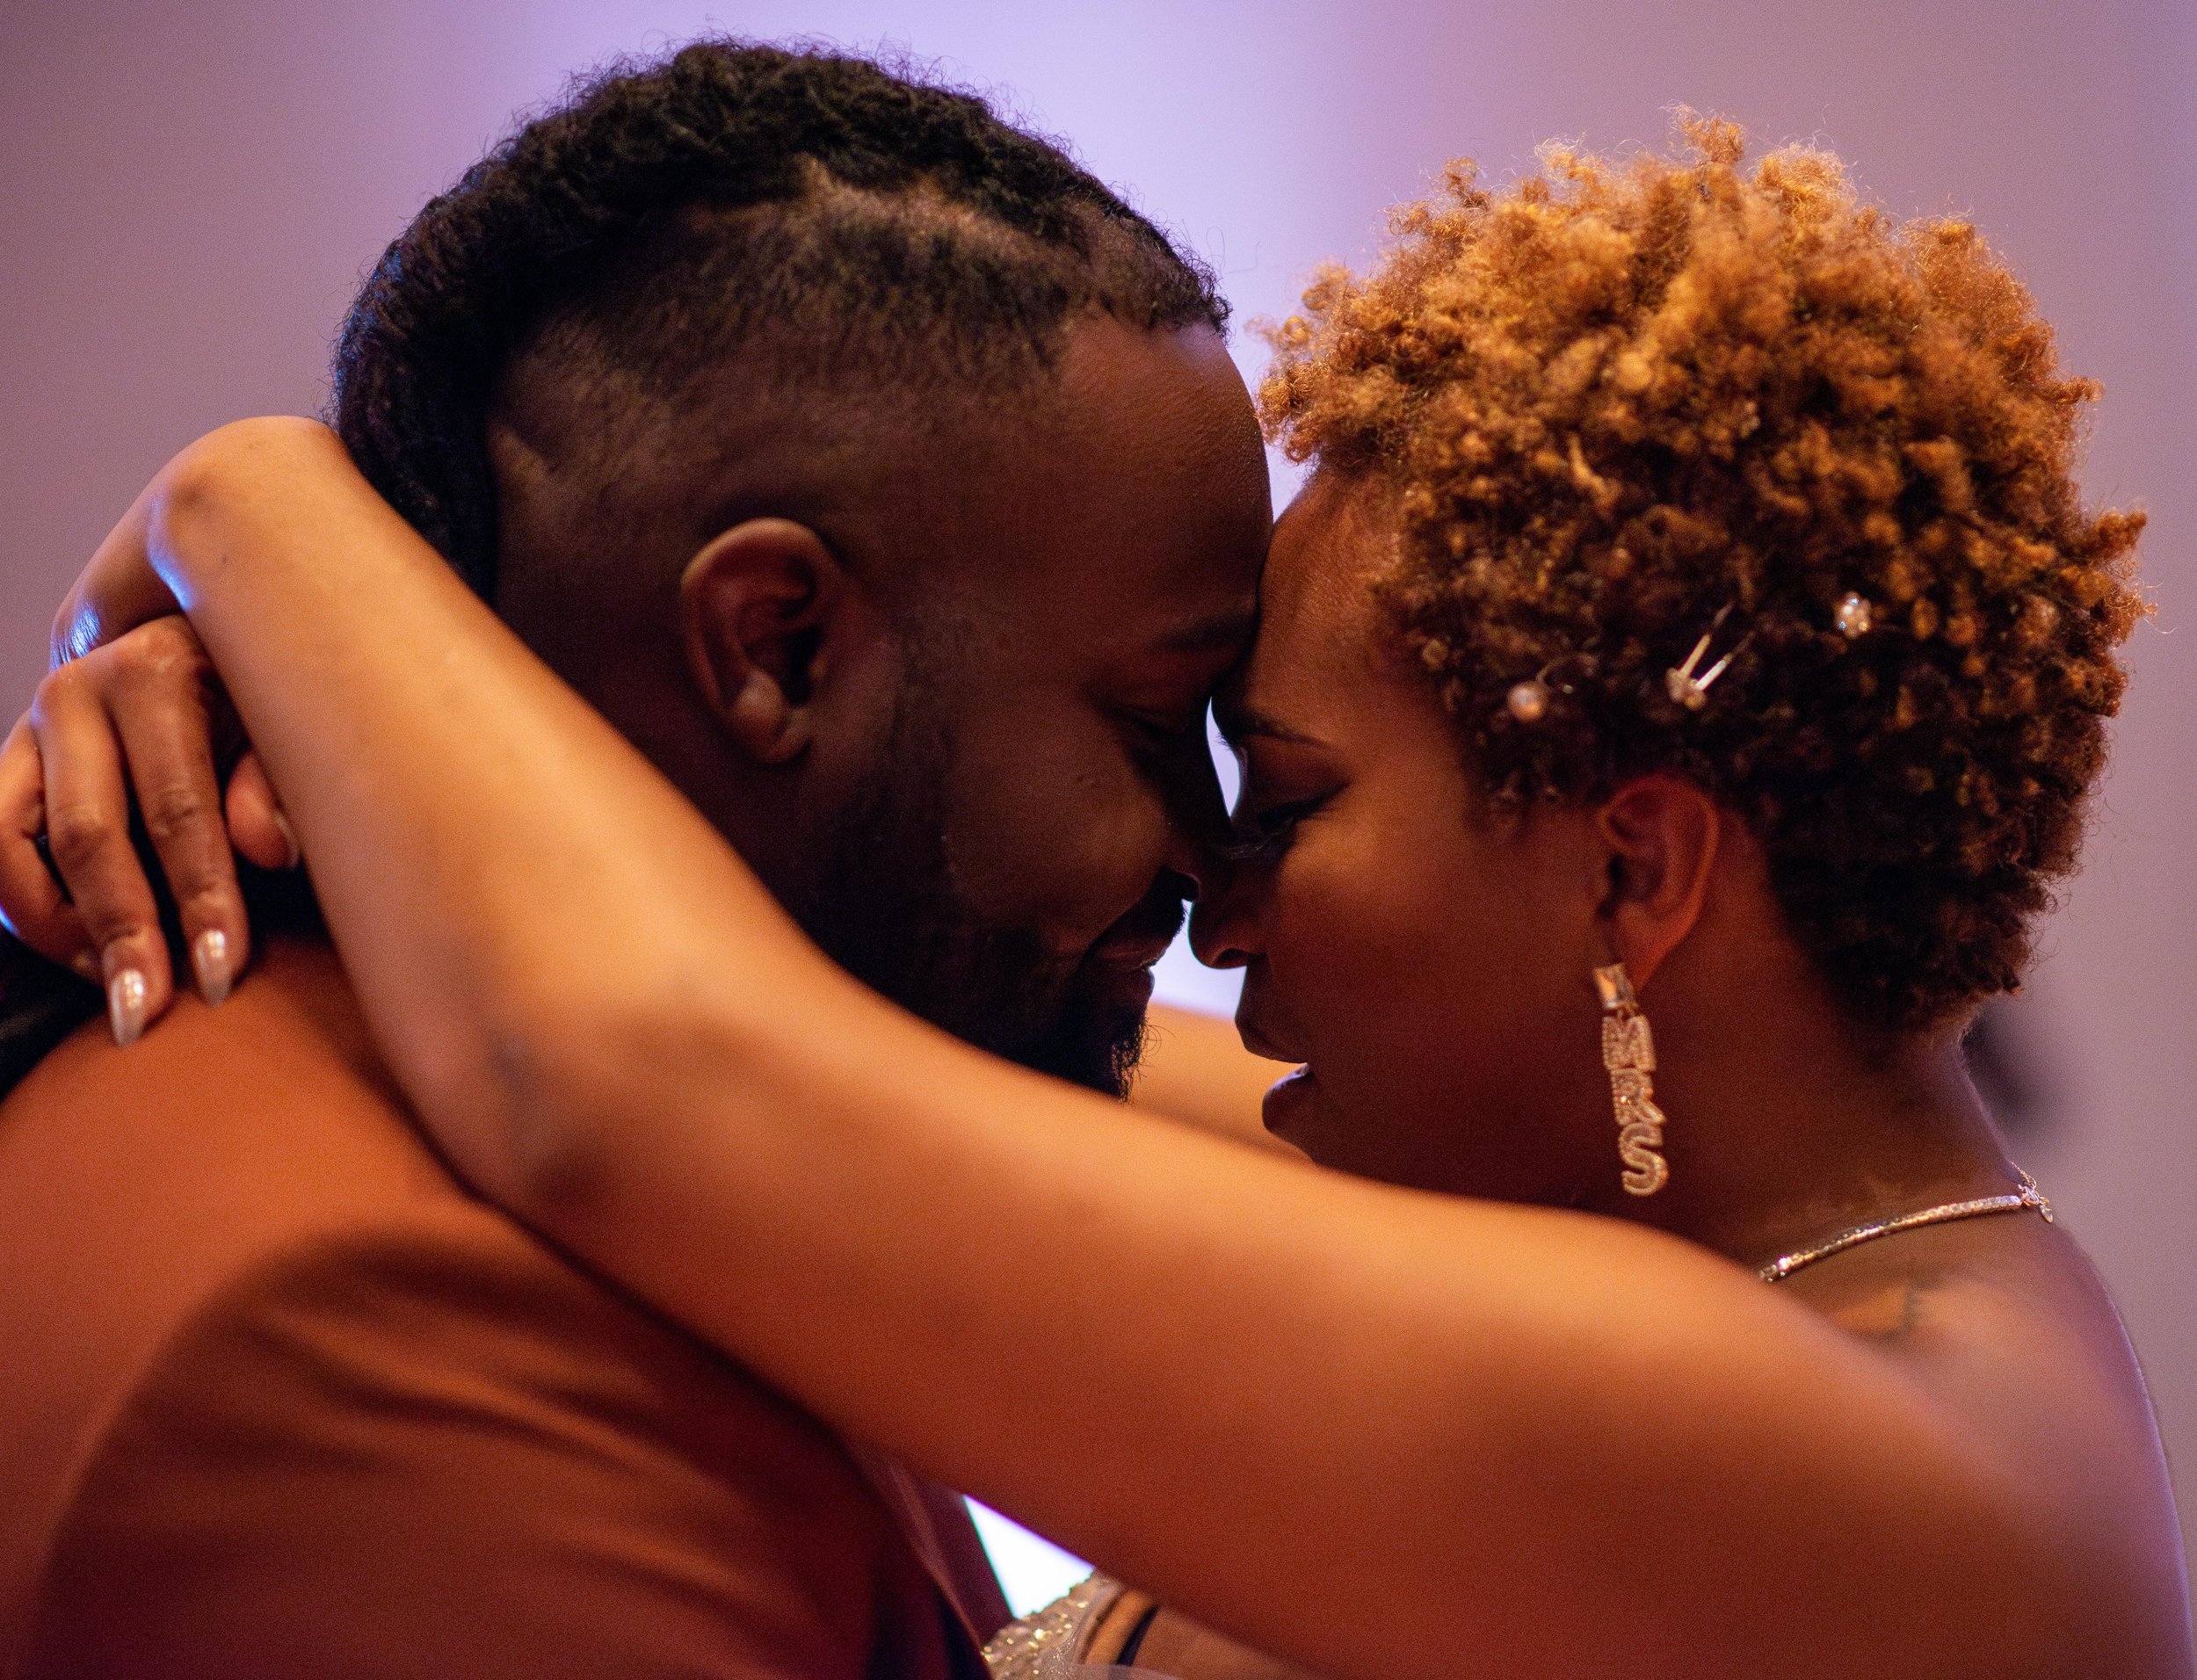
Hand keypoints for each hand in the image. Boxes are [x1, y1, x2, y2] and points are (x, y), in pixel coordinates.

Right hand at [0, 617, 297, 1042]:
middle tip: (147, 1013)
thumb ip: (277, 780)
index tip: (221, 975)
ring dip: (62, 933)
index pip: (177, 807)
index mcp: (156, 673)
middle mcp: (78, 693)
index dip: (200, 898)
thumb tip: (272, 849)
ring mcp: (29, 729)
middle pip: (87, 835)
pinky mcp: (6, 765)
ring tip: (118, 990)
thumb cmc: (259, 704)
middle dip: (124, 933)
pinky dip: (31, 915)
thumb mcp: (283, 725)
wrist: (198, 656)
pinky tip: (87, 958)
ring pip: (10, 848)